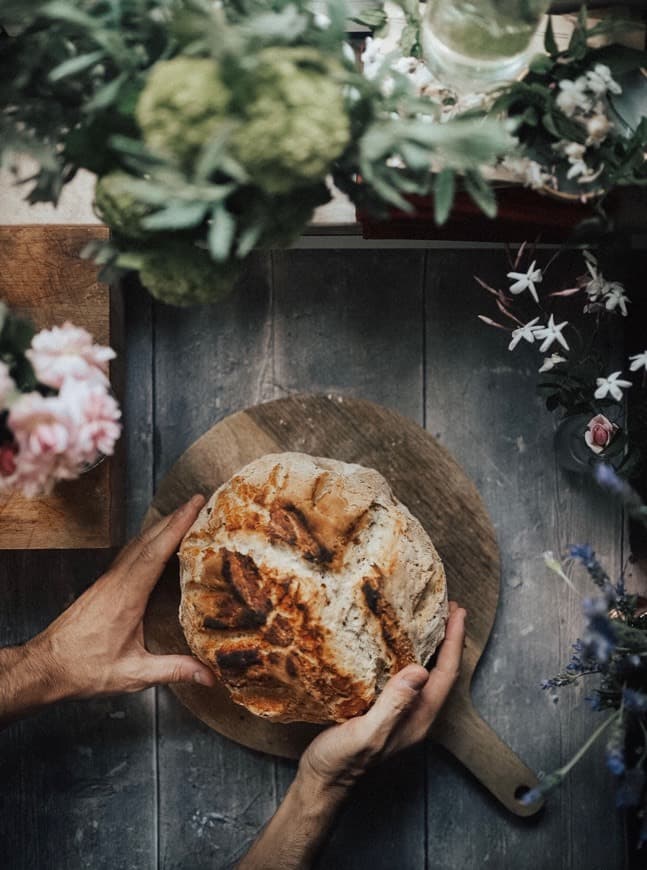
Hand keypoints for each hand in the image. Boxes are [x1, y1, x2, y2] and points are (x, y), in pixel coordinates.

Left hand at [27, 495, 215, 700]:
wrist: (45, 667)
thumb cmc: (83, 670)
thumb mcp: (132, 674)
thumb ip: (172, 670)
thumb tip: (208, 675)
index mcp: (126, 597)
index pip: (155, 552)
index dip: (177, 527)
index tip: (194, 506)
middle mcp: (116, 581)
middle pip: (148, 539)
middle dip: (174, 517)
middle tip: (199, 502)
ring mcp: (108, 581)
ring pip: (137, 544)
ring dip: (161, 526)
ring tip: (185, 516)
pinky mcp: (104, 586)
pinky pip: (130, 554)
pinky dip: (149, 541)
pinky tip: (157, 544)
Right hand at [300, 601, 465, 789]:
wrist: (322, 781)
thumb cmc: (342, 761)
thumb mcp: (367, 732)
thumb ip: (394, 704)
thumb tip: (420, 670)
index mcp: (418, 718)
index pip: (445, 673)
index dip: (454, 641)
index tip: (457, 612)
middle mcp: (416, 714)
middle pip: (441, 671)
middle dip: (449, 639)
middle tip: (449, 608)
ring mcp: (401, 712)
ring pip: (426, 673)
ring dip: (432, 645)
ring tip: (430, 619)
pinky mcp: (385, 709)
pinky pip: (406, 676)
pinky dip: (409, 654)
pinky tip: (397, 643)